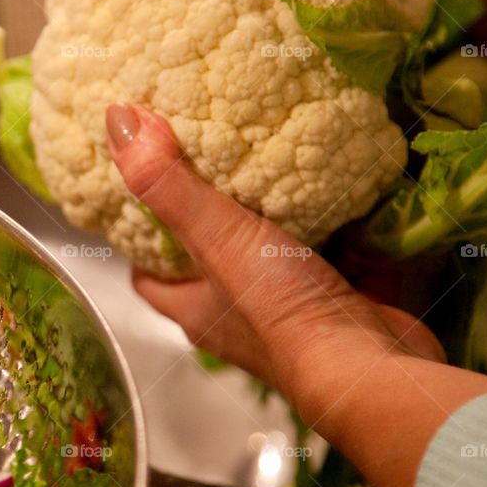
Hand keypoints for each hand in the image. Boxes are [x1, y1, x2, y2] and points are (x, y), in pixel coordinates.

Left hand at [105, 103, 486, 486]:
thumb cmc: (281, 308)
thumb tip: (117, 119)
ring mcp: (288, 316)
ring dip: (270, 224)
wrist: (369, 366)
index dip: (140, 241)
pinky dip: (331, 231)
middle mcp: (234, 319)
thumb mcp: (215, 236)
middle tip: (212, 167)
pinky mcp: (338, 306)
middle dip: (209, 224)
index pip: (148, 276)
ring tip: (269, 168)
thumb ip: (168, 184)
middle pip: (207, 266)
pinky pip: (328, 260)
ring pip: (268, 262)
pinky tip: (336, 192)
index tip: (147, 195)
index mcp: (193, 309)